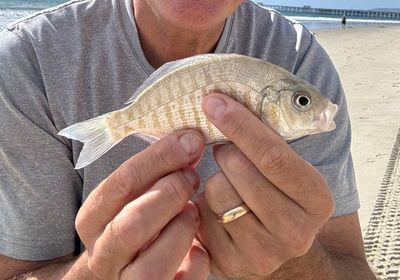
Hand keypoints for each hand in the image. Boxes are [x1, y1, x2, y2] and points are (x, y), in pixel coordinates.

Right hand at [75, 130, 208, 279]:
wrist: (123, 269)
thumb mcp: (133, 194)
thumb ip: (155, 170)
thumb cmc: (134, 219)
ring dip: (184, 227)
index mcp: (93, 219)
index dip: (159, 158)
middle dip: (171, 192)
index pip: (121, 183)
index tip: (191, 140)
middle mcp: (104, 254)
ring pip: (155, 261)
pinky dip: (198, 259)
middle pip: (133, 224)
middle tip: (192, 176)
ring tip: (193, 211)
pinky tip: (198, 244)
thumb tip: (190, 140)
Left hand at [196, 92, 334, 278]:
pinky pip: (201, 217)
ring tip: (226, 182)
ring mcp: (263, 253)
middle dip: (224, 150)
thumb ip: (269, 142)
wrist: (277, 242)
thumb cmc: (278, 193)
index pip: (274, 156)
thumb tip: (224, 102)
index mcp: (317, 199)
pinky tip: (216, 205)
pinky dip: (202, 203)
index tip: (214, 102)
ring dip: (214, 179)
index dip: (240, 125)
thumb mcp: (288, 168)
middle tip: (225, 148)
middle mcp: (295, 232)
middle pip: (241, 171)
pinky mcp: (231, 263)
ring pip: (218, 193)